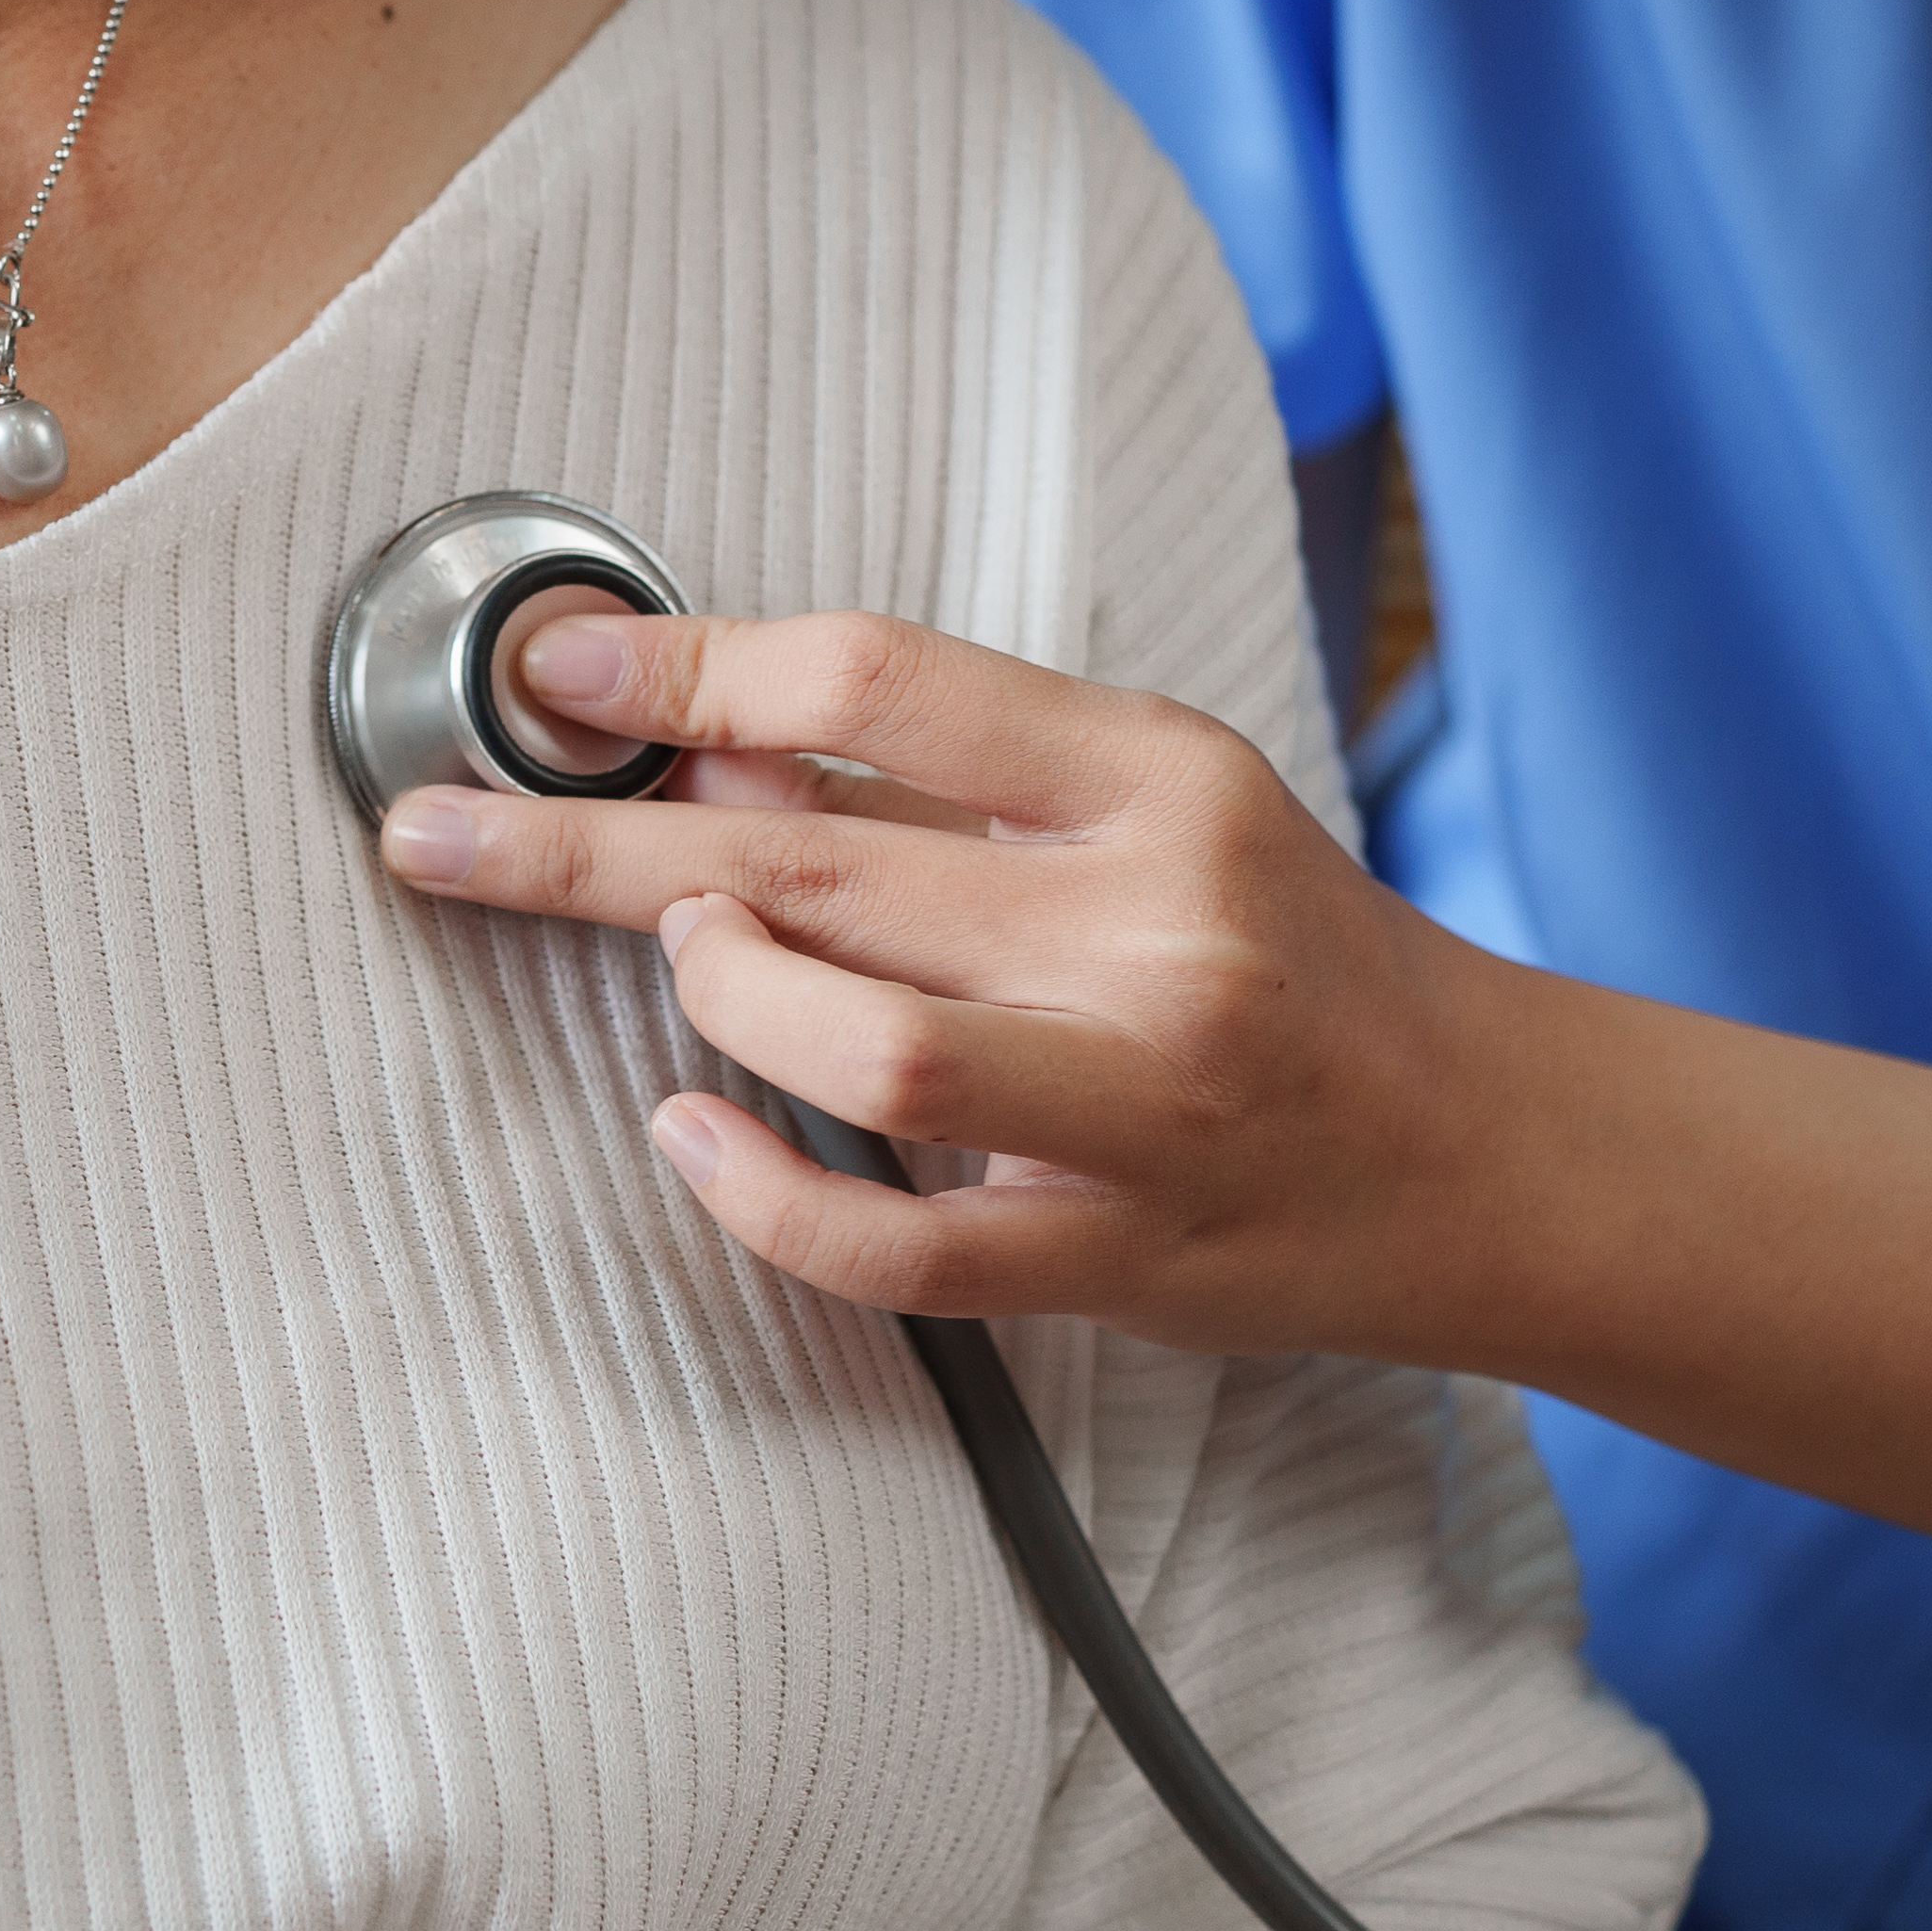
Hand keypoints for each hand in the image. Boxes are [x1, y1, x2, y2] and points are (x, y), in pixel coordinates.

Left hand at [376, 610, 1546, 1362]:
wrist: (1490, 1150)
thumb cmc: (1304, 960)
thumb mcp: (1163, 803)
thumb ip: (953, 777)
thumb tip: (713, 749)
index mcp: (1166, 783)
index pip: (884, 685)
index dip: (692, 670)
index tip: (560, 676)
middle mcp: (1156, 935)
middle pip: (822, 867)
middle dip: (595, 848)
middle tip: (440, 829)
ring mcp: (1138, 1110)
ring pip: (860, 1048)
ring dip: (718, 1001)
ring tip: (678, 972)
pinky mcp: (1115, 1260)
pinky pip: (890, 1248)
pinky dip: (759, 1195)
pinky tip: (689, 1133)